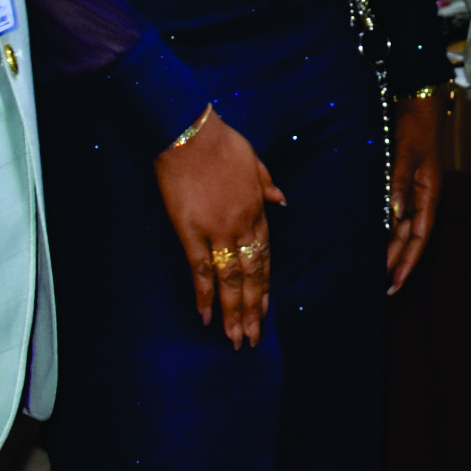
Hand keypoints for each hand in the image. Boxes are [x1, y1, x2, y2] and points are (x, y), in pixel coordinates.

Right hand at [154, 109, 284, 346]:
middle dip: (253, 309)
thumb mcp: (253, 159)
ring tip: (235, 338)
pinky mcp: (191, 231)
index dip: (264, 285)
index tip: (265, 309)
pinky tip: (205, 317)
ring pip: (230, 279)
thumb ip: (267, 183)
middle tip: (253, 338)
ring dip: (233, 311)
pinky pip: (201, 270)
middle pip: (252, 275)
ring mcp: (218, 230)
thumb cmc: (220, 141)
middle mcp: (242, 225)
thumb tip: (281, 199)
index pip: (265, 256)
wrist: (190, 132)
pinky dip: (204, 295)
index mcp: (257, 209)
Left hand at [386, 85, 445, 294]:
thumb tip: (394, 215)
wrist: (416, 102)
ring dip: (389, 251)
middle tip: (380, 289)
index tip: (395, 285)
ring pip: (400, 230)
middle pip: (409, 239)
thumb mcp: (407, 153)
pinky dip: (383, 231)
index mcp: (429, 195)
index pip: (419, 238)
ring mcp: (411, 192)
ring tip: (374, 273)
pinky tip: (371, 241)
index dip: (408, 263)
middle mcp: (421, 199)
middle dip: (397, 264)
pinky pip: (392, 215)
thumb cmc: (414, 127)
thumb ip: (399, 183)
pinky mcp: (399, 184)